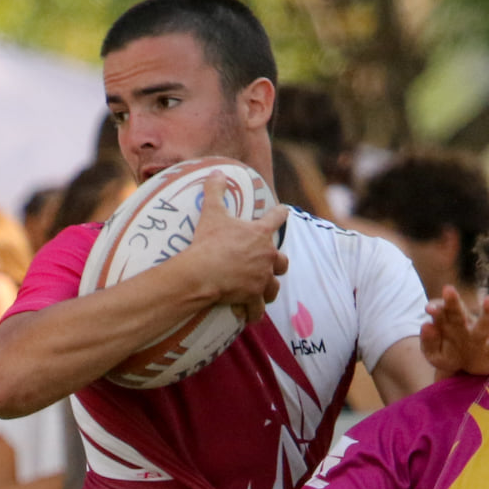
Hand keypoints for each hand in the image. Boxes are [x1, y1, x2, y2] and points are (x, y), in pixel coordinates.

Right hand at [186, 175, 288, 324]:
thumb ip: (215, 190)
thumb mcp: (212, 212)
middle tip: (270, 264)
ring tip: (262, 291)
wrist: (203, 272)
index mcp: (260, 234)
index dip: (280, 213)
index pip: (277, 218)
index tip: (284, 211)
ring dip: (269, 289)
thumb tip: (216, 172)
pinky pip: (258, 309)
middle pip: (282, 261)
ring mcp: (261, 279)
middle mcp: (267, 257)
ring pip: (274, 287)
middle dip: (278, 263)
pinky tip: (251, 315)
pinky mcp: (253, 297)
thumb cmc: (209, 241)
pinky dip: (254, 312)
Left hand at [421, 287, 488, 376]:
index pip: (441, 312)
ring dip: (487, 312)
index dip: (436, 309)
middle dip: (453, 302)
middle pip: (458, 313)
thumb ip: (429, 342)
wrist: (471, 369)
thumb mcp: (435, 354)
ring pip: (484, 324)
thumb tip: (426, 325)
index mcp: (448, 323)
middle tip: (448, 290)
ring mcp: (482, 336)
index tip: (429, 309)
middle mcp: (466, 325)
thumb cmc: (451, 355)